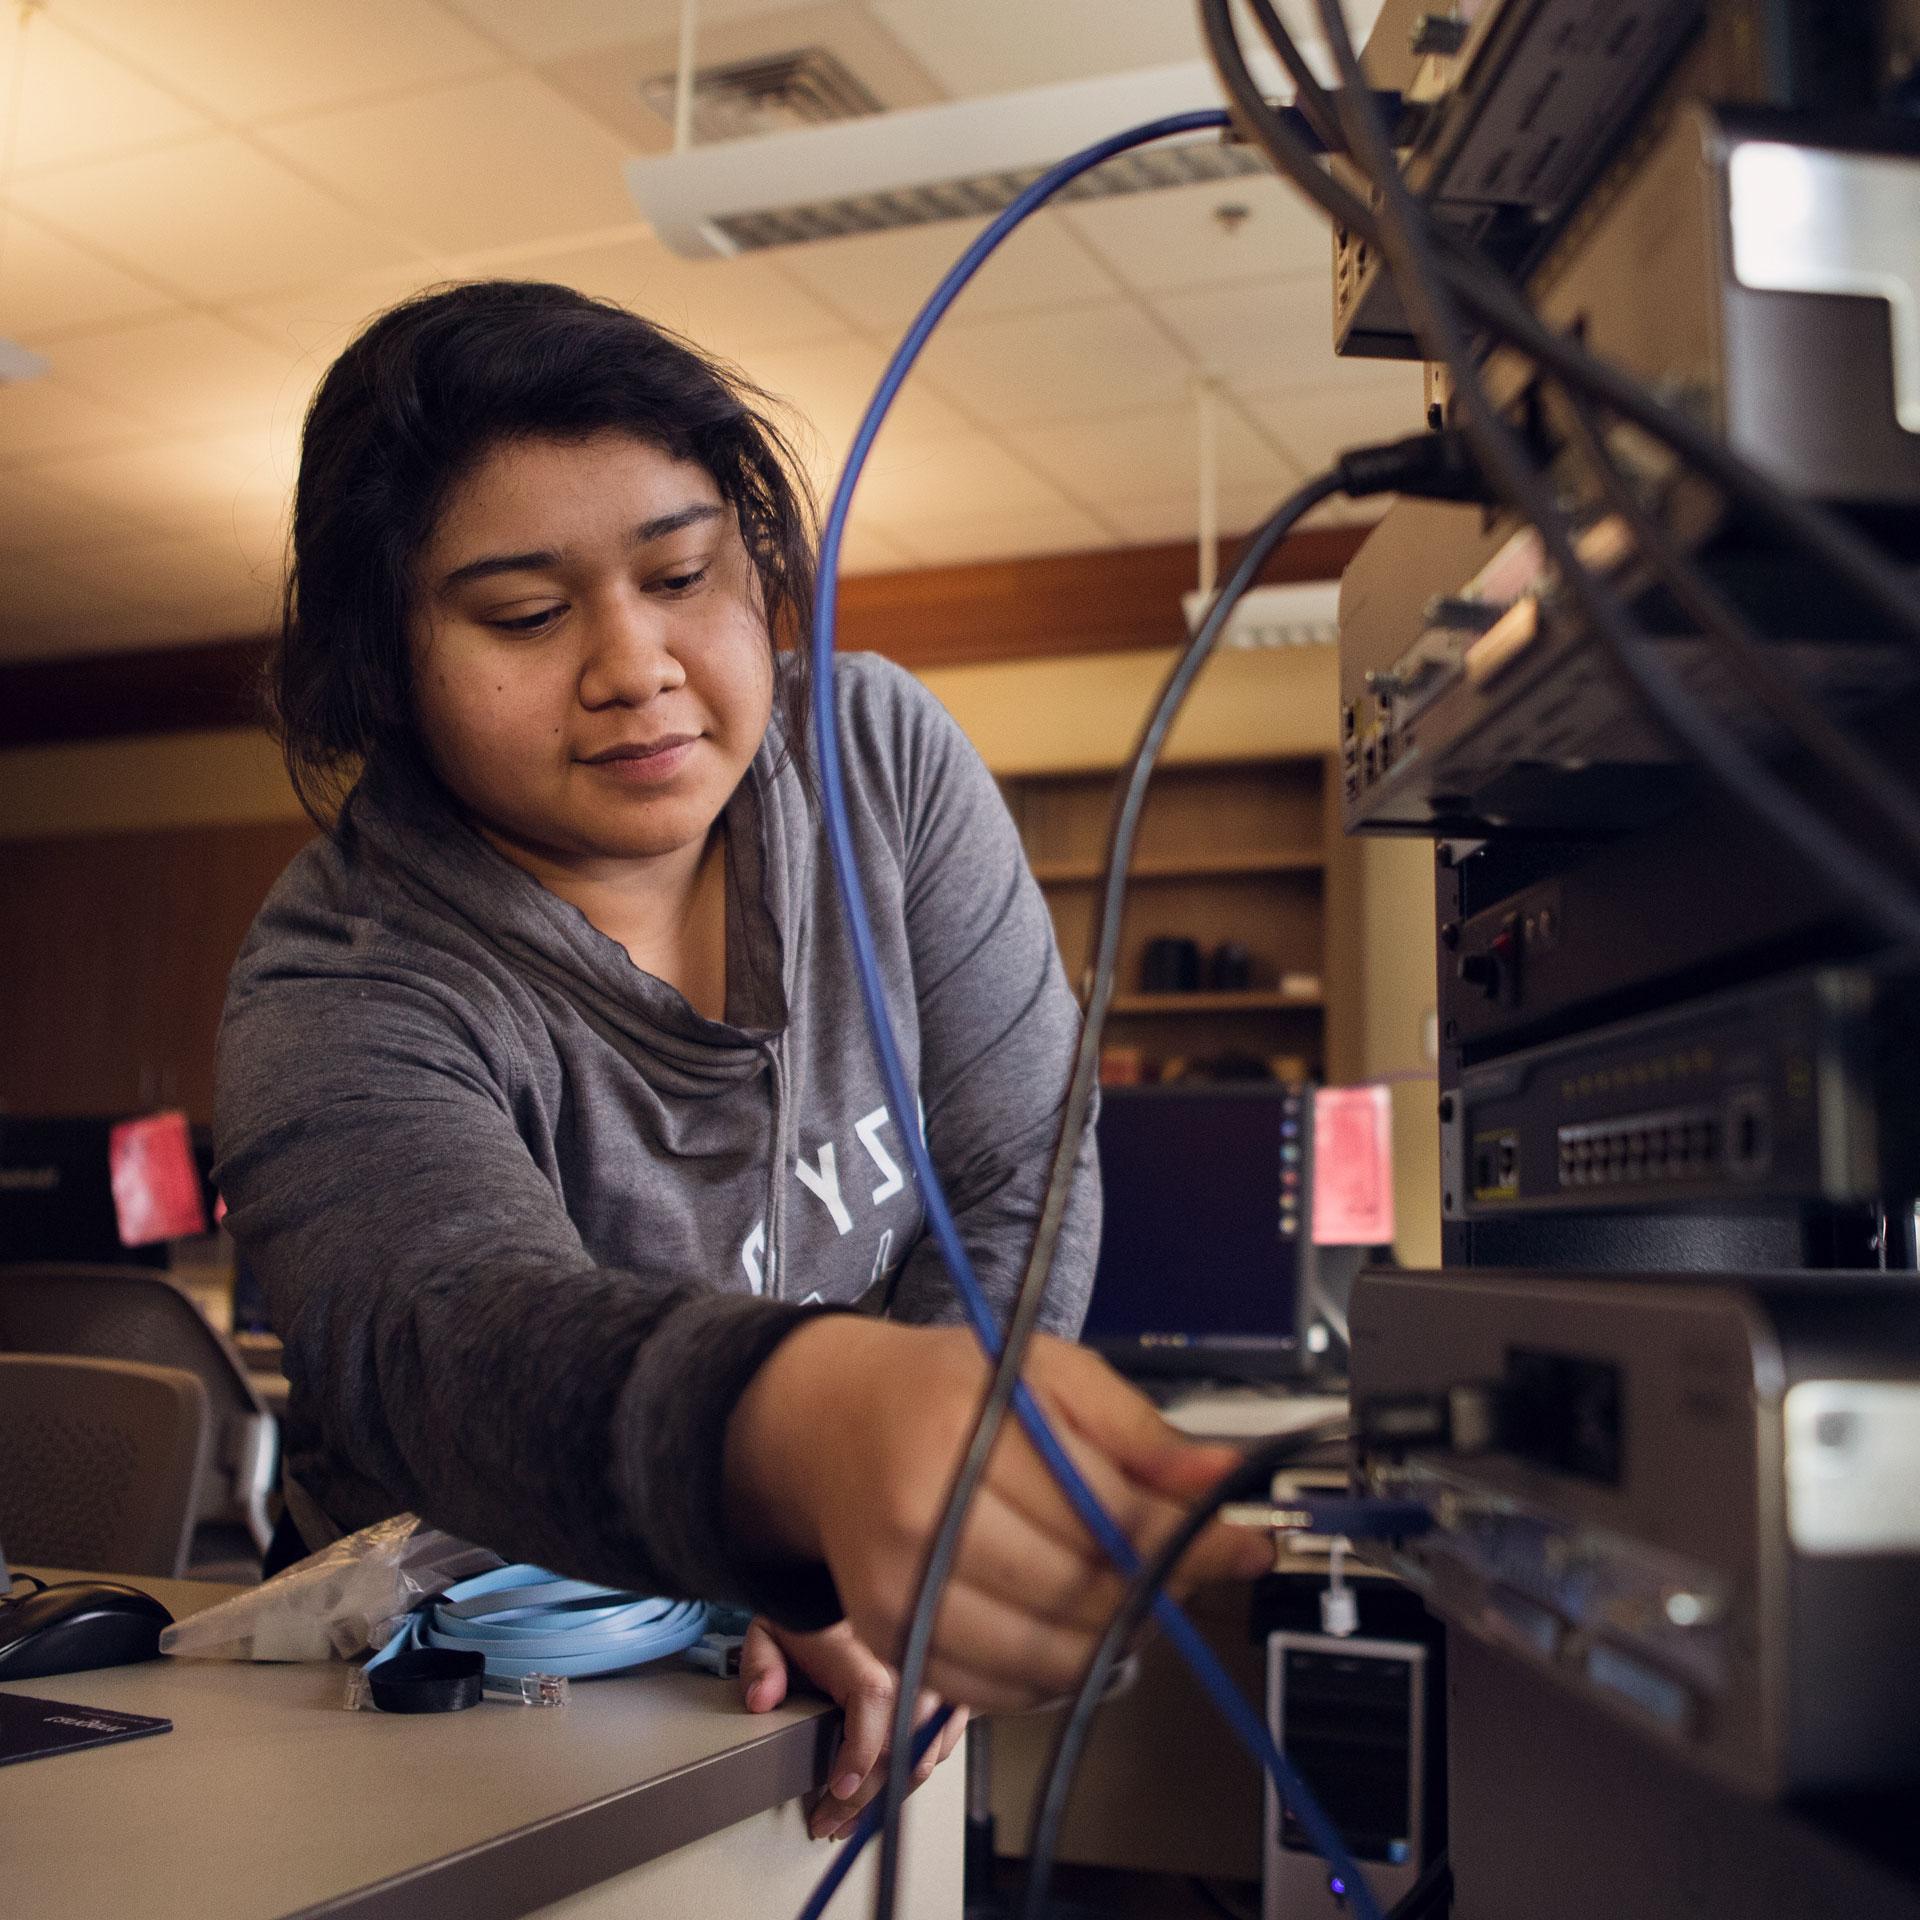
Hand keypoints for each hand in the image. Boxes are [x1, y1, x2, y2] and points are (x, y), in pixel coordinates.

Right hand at [724, 1319, 1273, 1710]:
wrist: (830, 1423)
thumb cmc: (941, 1390)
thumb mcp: (1045, 1370)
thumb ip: (1136, 1428)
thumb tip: (1222, 1480)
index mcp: (961, 1431)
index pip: (1105, 1511)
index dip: (1188, 1537)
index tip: (1242, 1542)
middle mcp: (920, 1518)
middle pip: (1081, 1592)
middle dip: (1157, 1590)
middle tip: (1189, 1570)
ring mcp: (900, 1590)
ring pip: (1049, 1655)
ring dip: (1113, 1639)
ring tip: (1130, 1594)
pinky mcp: (891, 1638)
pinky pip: (1002, 1690)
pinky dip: (1056, 1671)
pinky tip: (1070, 1624)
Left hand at [738, 1617, 968, 1839]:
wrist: (845, 1592)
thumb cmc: (812, 1618)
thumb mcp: (772, 1630)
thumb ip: (762, 1662)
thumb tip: (761, 1700)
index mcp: (864, 1650)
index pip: (873, 1699)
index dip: (860, 1752)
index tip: (837, 1789)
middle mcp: (906, 1664)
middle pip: (900, 1744)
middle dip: (864, 1799)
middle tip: (828, 1823)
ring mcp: (932, 1679)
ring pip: (927, 1753)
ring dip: (890, 1794)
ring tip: (854, 1818)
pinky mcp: (947, 1690)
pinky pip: (945, 1741)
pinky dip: (919, 1770)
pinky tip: (890, 1787)